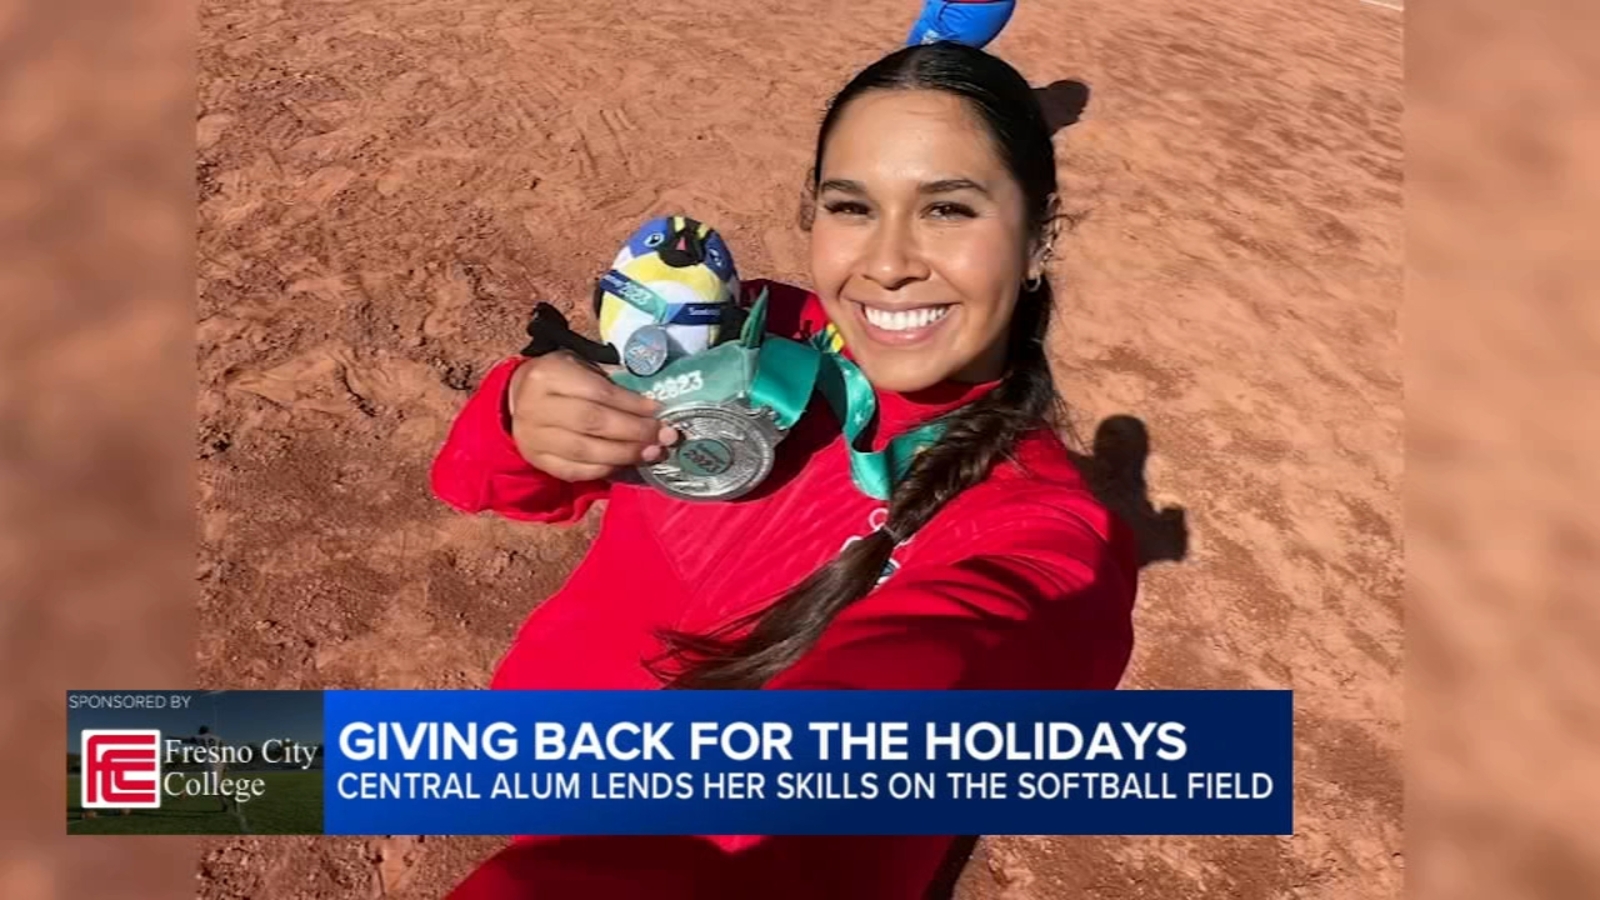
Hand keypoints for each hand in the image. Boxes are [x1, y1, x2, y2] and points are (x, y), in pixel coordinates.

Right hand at [507, 352, 678, 482]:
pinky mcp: (537, 461)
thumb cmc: (560, 379)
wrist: (517, 400)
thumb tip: (650, 404)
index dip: (631, 404)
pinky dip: (605, 469)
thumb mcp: (579, 366)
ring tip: (653, 452)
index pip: (597, 392)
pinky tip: (626, 463)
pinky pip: (575, 471)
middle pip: (592, 423)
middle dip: (634, 431)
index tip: (659, 410)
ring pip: (585, 451)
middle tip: (664, 436)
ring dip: (625, 454)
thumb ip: (609, 381)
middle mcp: (535, 407)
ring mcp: (534, 438)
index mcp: (548, 376)